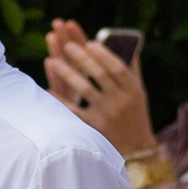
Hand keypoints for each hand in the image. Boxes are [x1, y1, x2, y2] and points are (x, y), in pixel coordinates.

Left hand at [42, 18, 157, 158]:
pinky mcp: (94, 128)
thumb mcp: (139, 90)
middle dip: (81, 58)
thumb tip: (123, 40)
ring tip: (54, 61)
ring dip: (68, 74)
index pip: (117, 67)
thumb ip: (131, 67)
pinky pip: (74, 112)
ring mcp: (106, 115)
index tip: (89, 42)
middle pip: (99, 75)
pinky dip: (61, 101)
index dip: (103, 54)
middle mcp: (121, 101)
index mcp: (133, 89)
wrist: (137, 148)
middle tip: (67, 46)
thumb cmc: (136, 113)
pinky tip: (48, 90)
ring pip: (85, 90)